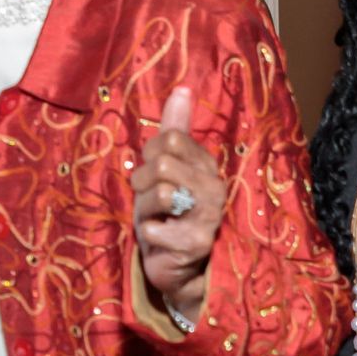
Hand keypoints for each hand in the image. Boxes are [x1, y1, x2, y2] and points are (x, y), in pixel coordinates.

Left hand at [132, 88, 226, 321]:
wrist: (178, 266)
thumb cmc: (170, 214)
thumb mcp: (169, 168)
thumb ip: (176, 130)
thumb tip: (182, 88)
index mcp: (206, 165)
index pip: (169, 139)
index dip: (149, 155)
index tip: (153, 174)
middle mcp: (213, 188)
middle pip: (163, 162)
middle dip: (143, 181)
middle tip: (149, 200)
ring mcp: (208, 217)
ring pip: (162, 191)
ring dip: (145, 208)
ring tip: (155, 218)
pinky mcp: (195, 245)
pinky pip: (153, 228)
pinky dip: (147, 234)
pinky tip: (159, 240)